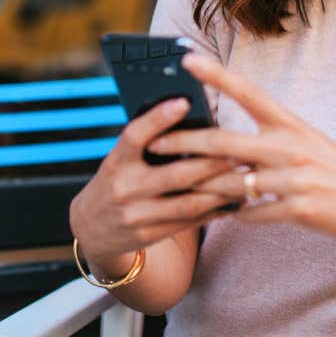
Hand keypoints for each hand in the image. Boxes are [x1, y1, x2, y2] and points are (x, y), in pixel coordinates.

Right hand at [69, 98, 238, 268]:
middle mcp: (124, 188)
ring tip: (244, 177)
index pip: (135, 135)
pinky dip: (214, 211)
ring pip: (188, 202)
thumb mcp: (120, 160)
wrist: (91, 229)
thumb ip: (146, 145)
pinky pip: (188, 222)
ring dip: (221, 190)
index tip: (183, 101)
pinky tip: (233, 200)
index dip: (157, 117)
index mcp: (116, 161)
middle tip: (239, 149)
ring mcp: (137, 215)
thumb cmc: (116, 182)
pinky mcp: (149, 235)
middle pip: (175, 174)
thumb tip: (189, 119)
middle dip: (212, 163)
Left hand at [146, 54, 335, 271]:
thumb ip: (267, 141)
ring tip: (177, 189)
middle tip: (153, 145)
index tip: (186, 59)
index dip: (216, 75)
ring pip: (232, 183)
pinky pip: (254, 214)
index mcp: (291, 123)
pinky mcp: (299, 209)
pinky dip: (239, 216)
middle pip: (225, 143)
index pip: (248, 92)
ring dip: (203, 189)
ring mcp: (295, 178)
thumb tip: (223, 146)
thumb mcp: (305, 143)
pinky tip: (230, 217)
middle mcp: (291, 146)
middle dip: (184, 144)